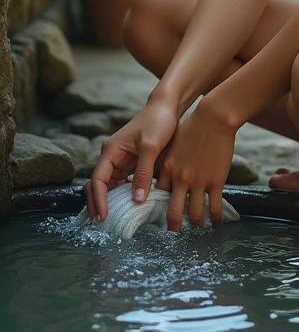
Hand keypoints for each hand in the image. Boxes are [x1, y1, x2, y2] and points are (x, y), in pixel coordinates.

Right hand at [86, 101, 177, 221]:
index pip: (97, 180)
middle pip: (98, 185)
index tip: (103, 217)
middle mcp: (111, 157)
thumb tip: (137, 199)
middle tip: (102, 224)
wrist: (167, 108)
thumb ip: (143, 172)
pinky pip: (122, 184)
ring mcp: (120, 161)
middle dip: (97, 204)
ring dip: (109, 202)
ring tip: (113, 221)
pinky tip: (128, 208)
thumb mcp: (151, 146)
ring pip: (109, 187)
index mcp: (110, 151)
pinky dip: (122, 196)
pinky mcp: (131, 164)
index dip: (98, 200)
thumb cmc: (158, 121)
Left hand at [155, 98, 235, 231]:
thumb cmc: (193, 128)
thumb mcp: (173, 145)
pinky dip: (214, 218)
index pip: (158, 196)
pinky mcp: (216, 181)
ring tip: (198, 227)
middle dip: (173, 225)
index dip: (158, 207)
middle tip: (175, 231)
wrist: (213, 118)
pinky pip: (214, 207)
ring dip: (196, 224)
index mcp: (167, 169)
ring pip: (194, 214)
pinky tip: (216, 222)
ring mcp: (199, 181)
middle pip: (173, 212)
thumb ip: (169, 162)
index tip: (160, 215)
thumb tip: (166, 175)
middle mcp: (180, 179)